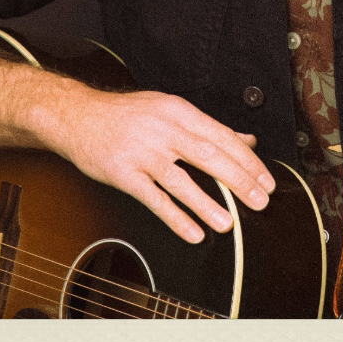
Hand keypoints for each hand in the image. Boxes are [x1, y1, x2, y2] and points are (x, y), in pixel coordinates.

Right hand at [54, 88, 275, 242]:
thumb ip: (208, 126)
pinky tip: (192, 232)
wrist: (76, 116)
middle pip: (207, 155)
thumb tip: (246, 139)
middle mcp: (162, 129)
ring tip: (228, 223)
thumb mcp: (169, 109)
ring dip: (207, 204)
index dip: (247, 160)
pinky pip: (153, 198)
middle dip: (238, 180)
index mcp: (178, 111)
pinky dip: (174, 217)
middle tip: (259, 201)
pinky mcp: (123, 173)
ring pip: (180, 180)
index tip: (266, 180)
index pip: (222, 136)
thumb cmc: (127, 114)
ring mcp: (141, 152)